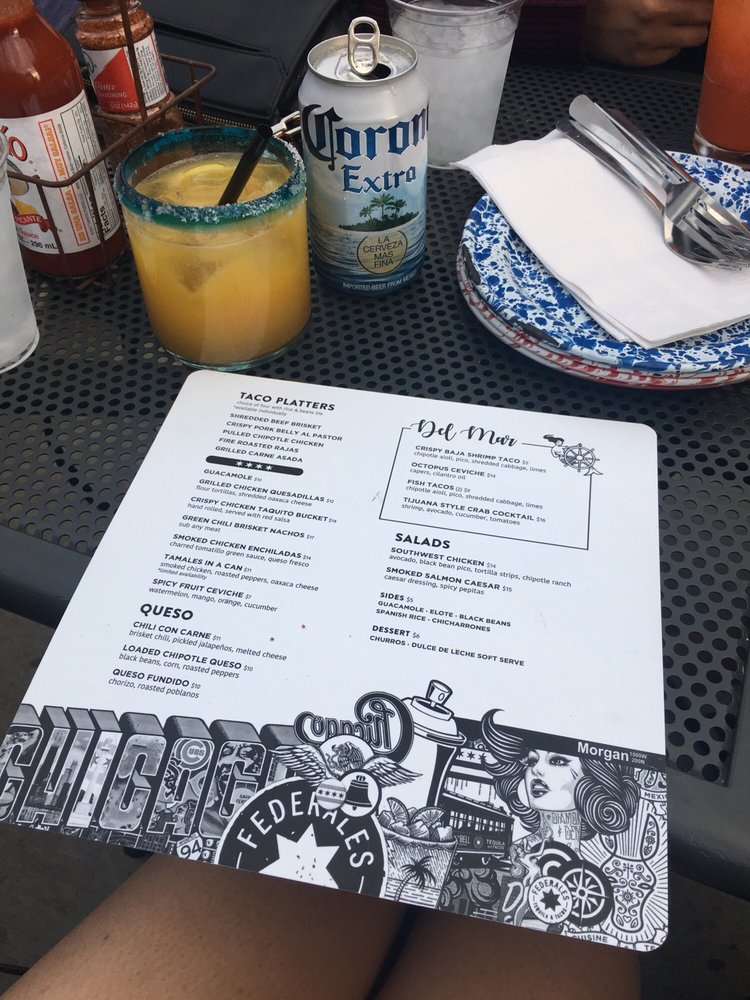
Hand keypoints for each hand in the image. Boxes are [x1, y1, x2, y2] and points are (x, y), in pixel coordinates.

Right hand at [584, 0, 712, 66]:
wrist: (580, 20)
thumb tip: (694, 3)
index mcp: (657, 2)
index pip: (703, 6)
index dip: (706, 3)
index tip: (703, 3)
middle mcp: (654, 23)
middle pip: (703, 24)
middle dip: (702, 15)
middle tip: (695, 9)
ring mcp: (648, 45)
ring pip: (692, 40)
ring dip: (690, 30)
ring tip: (677, 21)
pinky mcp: (641, 60)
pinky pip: (671, 54)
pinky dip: (671, 44)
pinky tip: (660, 34)